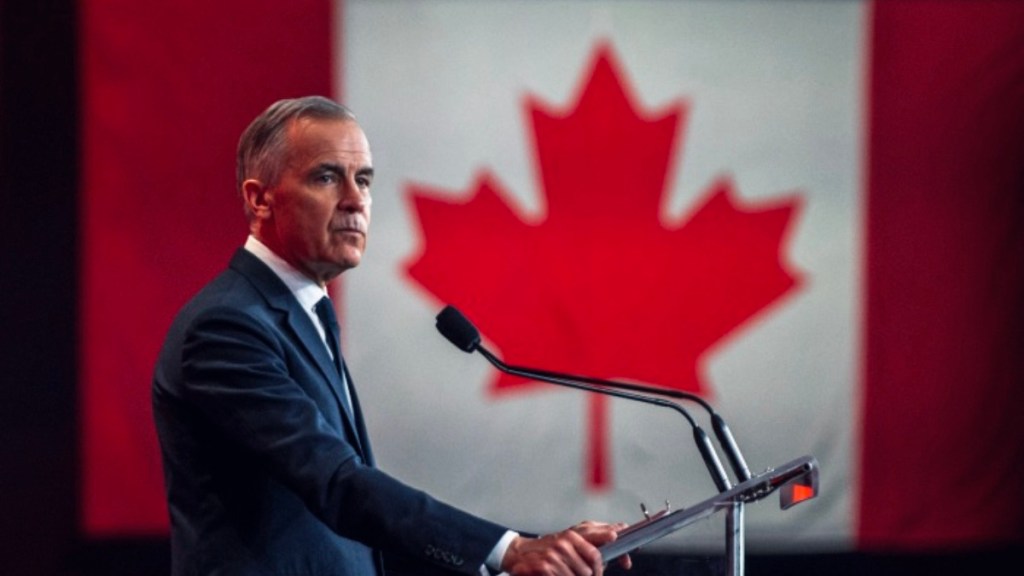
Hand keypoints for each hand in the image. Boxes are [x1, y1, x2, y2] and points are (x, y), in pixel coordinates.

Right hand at [501, 521, 631, 575]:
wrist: (520, 554)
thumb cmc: (549, 549)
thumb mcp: (569, 542)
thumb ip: (590, 544)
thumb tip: (615, 546)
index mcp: (574, 534)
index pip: (601, 542)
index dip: (616, 554)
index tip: (627, 560)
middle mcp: (565, 542)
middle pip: (593, 566)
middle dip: (593, 574)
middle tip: (590, 574)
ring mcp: (555, 555)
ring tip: (567, 572)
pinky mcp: (546, 567)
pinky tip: (557, 574)